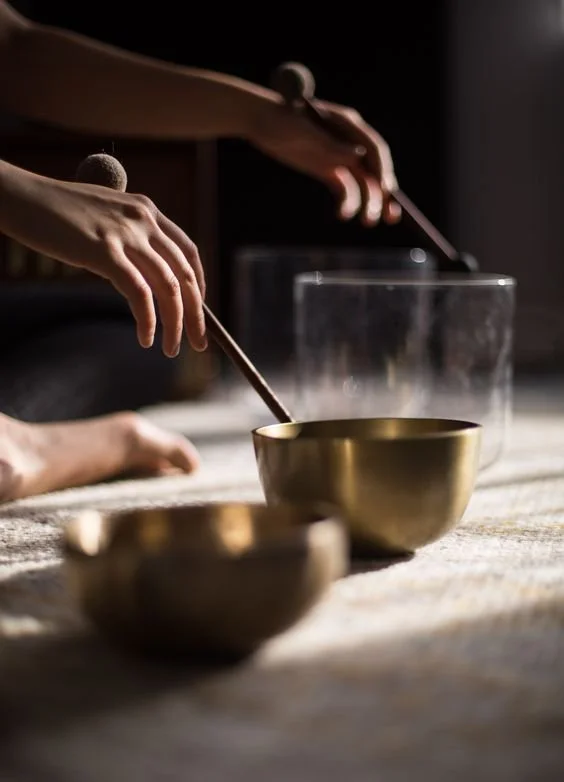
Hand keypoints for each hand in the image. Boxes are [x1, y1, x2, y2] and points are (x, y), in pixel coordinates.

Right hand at [2, 166, 205, 356]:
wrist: (20, 197)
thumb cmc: (55, 212)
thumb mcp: (105, 219)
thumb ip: (130, 242)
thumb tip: (146, 280)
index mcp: (147, 210)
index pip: (189, 252)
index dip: (199, 285)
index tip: (198, 311)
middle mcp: (143, 219)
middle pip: (186, 274)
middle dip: (197, 314)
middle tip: (199, 343)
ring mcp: (125, 234)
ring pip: (168, 288)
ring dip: (175, 325)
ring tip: (172, 349)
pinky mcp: (104, 251)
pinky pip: (139, 294)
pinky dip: (147, 321)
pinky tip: (146, 338)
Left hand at [249, 98, 400, 226]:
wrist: (260, 122)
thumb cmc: (280, 120)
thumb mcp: (303, 132)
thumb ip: (330, 145)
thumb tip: (358, 156)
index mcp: (348, 125)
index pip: (374, 149)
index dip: (383, 170)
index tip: (386, 190)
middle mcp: (349, 141)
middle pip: (374, 169)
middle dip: (382, 193)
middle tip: (385, 216)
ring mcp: (339, 157)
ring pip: (362, 183)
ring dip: (368, 203)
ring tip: (368, 222)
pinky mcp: (328, 171)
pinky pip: (345, 190)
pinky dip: (348, 203)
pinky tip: (343, 215)